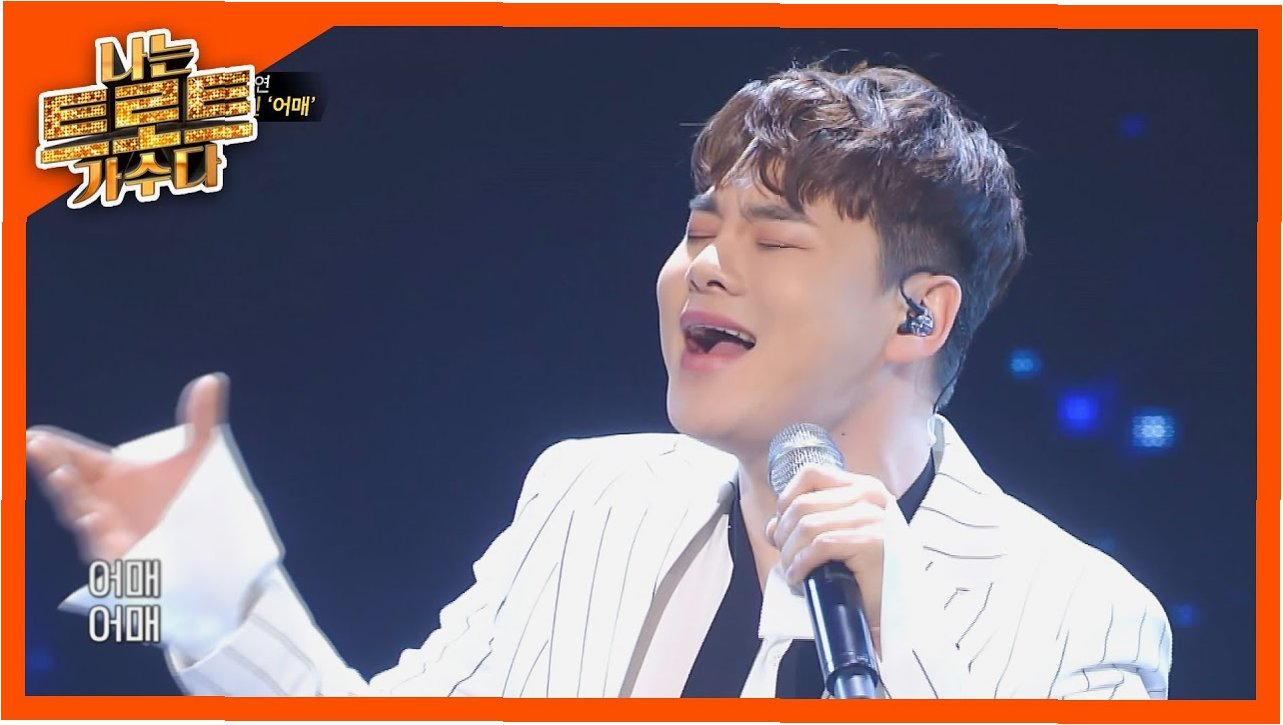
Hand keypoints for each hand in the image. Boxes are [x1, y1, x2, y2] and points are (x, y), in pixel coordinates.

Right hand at [27, 373, 229, 561]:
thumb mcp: (195, 459)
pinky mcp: (126, 562)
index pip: (75, 460)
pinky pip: (106, 551)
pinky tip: (93, 520)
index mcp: (109, 478)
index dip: (54, 449)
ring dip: (72, 499)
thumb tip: (212, 380)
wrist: (208, 548)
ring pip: (82, 517)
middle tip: (36, 447)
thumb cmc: (188, 500)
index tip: (34, 436)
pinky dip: (97, 536)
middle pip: (70, 486)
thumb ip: (200, 422)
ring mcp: (109, 535)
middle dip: (53, 467)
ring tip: (61, 478)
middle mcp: (101, 505)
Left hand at [765, 463, 891, 649]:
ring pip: (807, 526)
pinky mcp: (872, 542)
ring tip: (792, 572)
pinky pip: (820, 545)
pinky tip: (799, 578)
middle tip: (785, 559)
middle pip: (802, 504)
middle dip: (783, 534)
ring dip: (790, 553)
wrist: (897, 611)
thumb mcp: (838, 538)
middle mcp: (871, 497)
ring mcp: (874, 518)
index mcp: (864, 488)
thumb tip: (772, 526)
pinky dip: (801, 563)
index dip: (786, 500)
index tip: (782, 528)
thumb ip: (808, 523)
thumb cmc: (866, 576)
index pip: (811, 474)